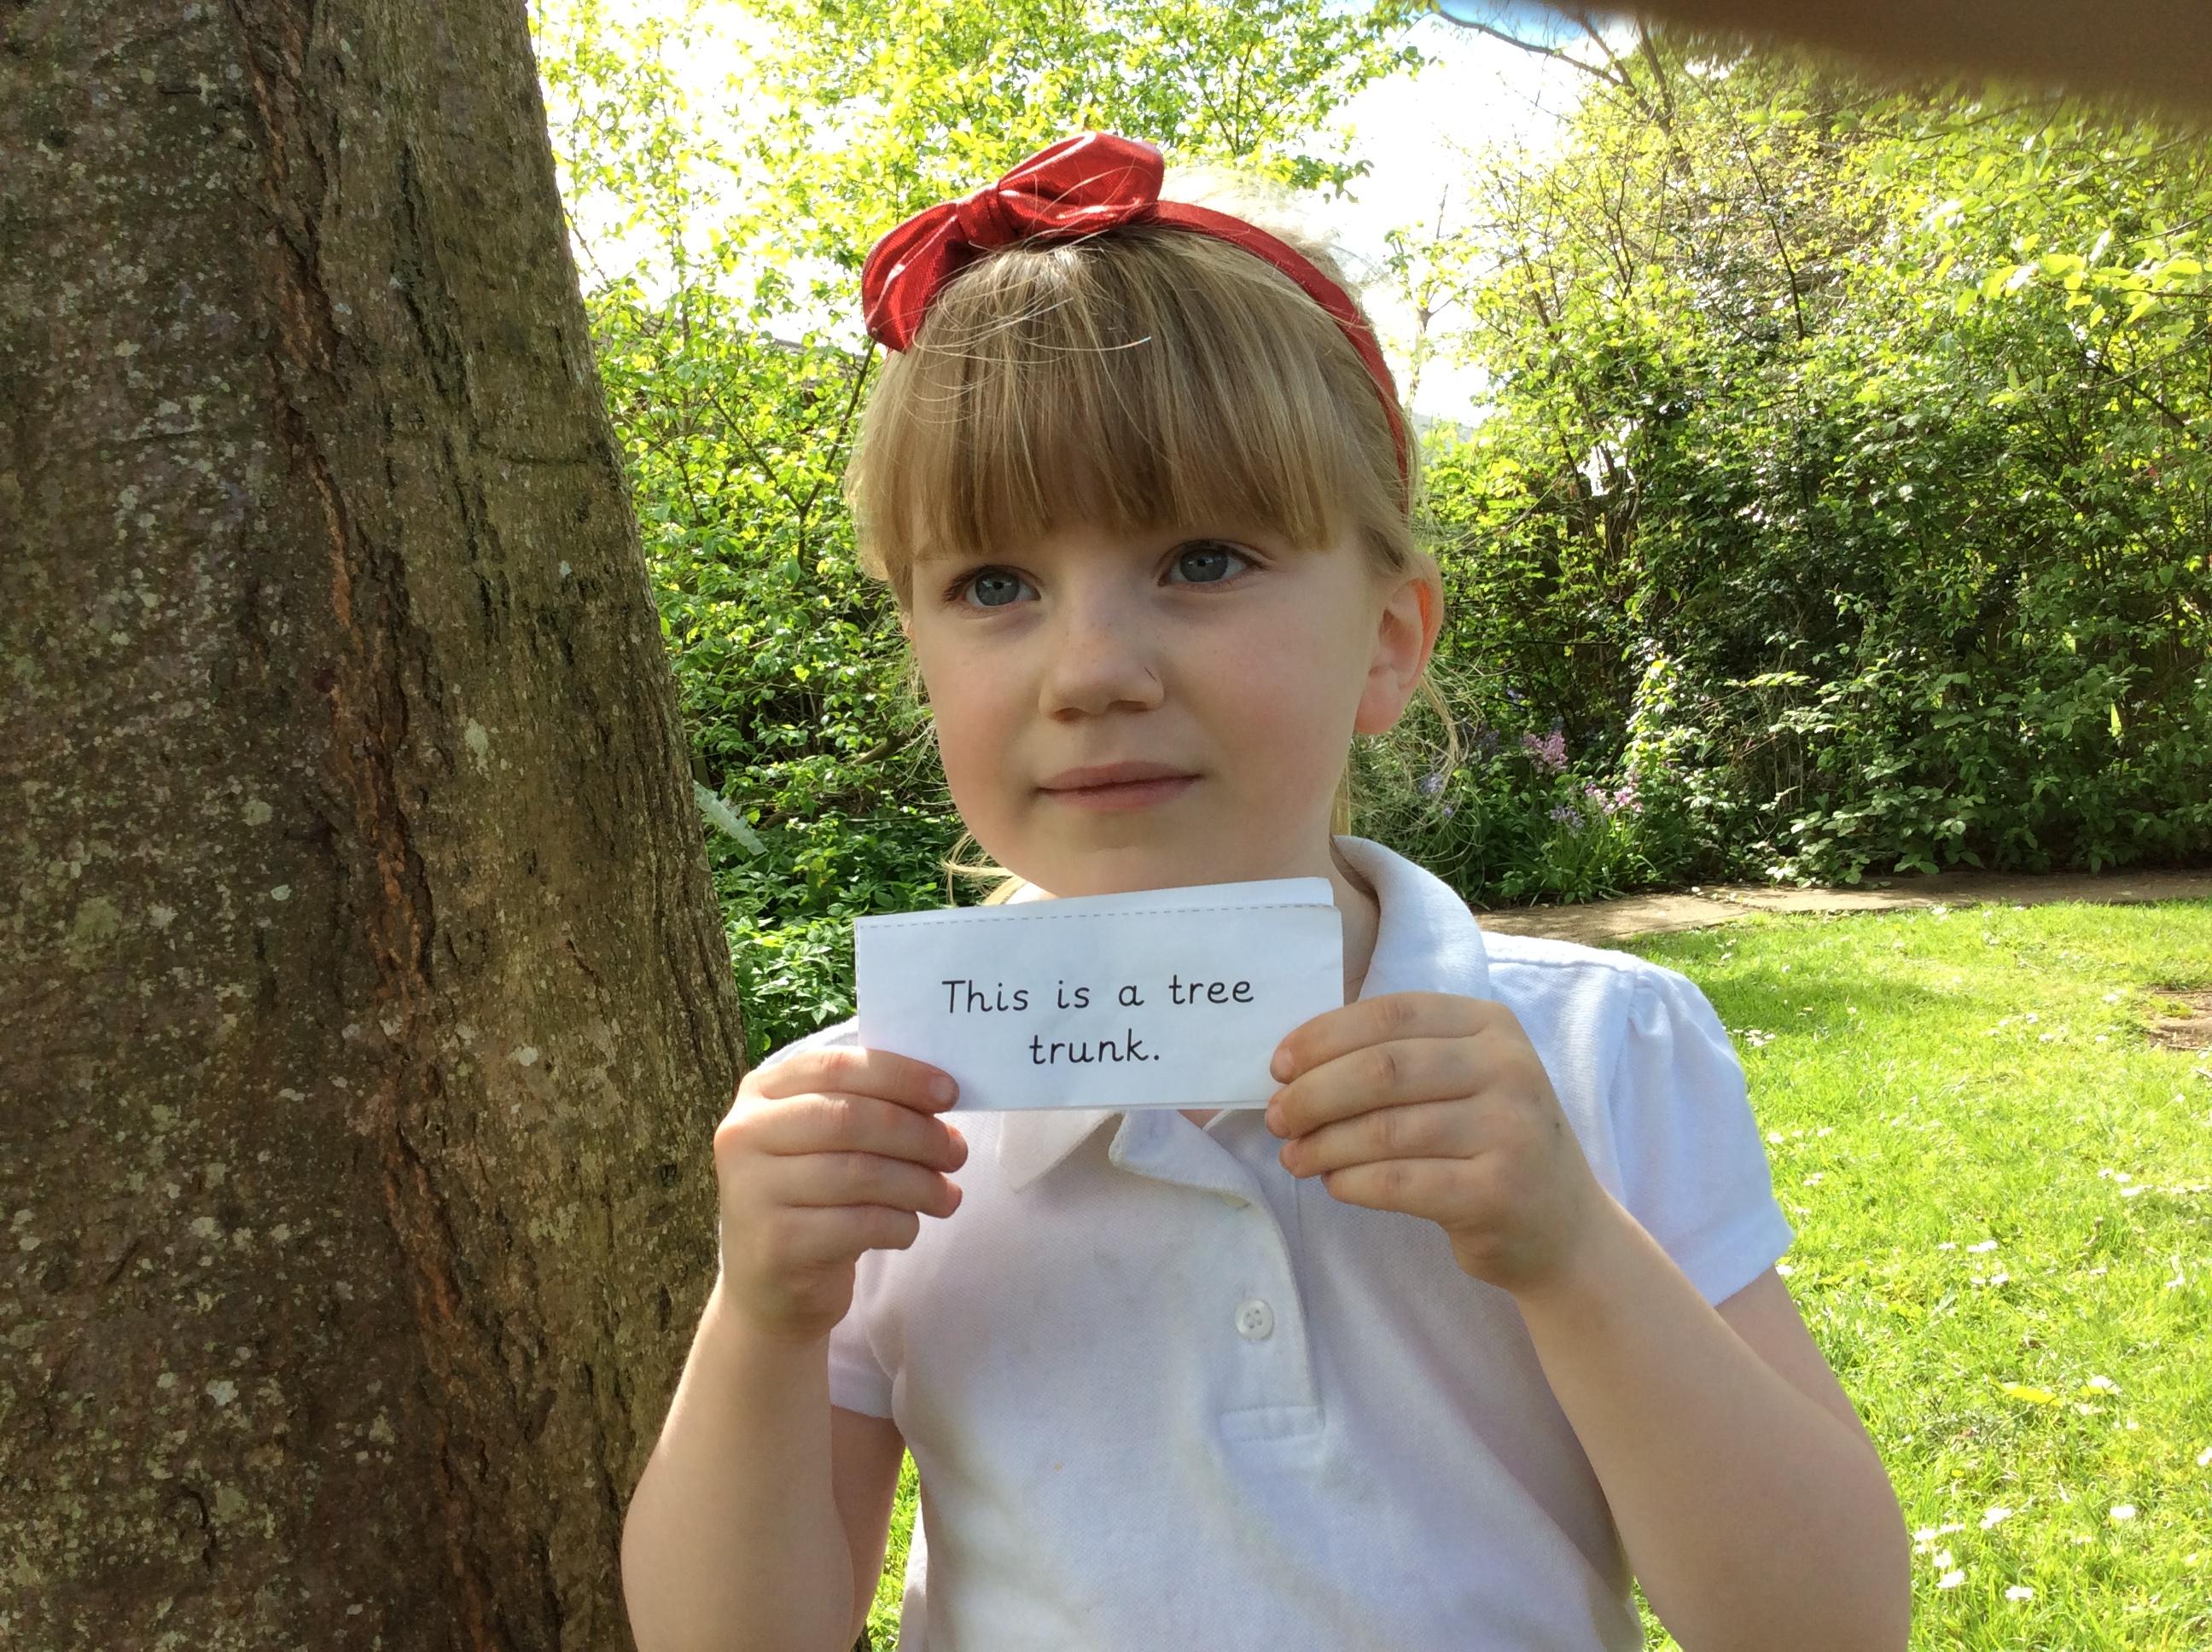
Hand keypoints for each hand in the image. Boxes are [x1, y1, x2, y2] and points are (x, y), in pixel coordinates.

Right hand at [714, 1047, 966, 1345]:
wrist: (770, 1284)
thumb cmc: (812, 1198)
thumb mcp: (824, 1141)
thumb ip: (867, 1107)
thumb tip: (941, 1096)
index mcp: (759, 1094)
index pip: (836, 1066)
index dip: (900, 1075)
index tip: (950, 1093)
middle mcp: (743, 1136)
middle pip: (850, 1117)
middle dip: (918, 1133)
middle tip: (956, 1153)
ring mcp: (753, 1191)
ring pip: (860, 1173)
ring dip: (920, 1184)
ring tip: (947, 1196)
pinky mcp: (776, 1244)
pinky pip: (860, 1224)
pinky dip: (900, 1224)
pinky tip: (908, 1228)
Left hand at [1264, 991, 1612, 1296]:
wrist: (1564, 1228)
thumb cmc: (1491, 1143)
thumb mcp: (1464, 1079)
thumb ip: (1399, 1058)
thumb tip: (1295, 1064)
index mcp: (1492, 1026)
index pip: (1391, 1015)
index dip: (1324, 1037)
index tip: (1279, 1065)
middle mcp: (1508, 1069)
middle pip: (1382, 1070)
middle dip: (1313, 1094)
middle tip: (1276, 1117)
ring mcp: (1509, 1130)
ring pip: (1384, 1129)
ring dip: (1323, 1145)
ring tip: (1294, 1156)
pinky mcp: (1497, 1191)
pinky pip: (1398, 1182)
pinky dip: (1351, 1182)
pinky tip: (1333, 1183)